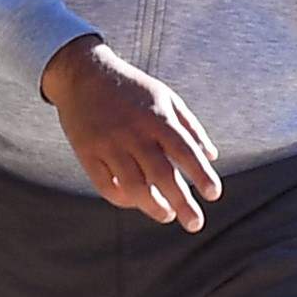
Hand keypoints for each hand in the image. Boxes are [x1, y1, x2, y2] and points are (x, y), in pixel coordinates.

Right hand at [42, 35, 221, 230]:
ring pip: (133, 185)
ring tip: (167, 216)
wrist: (83, 73)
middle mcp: (134, 133)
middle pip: (162, 174)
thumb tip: (212, 156)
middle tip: (195, 223)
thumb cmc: (131, 88)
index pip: (185, 151)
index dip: (201, 174)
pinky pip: (105, 184)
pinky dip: (122, 199)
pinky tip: (136, 202)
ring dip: (152, 206)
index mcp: (157, 118)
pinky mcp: (87, 152)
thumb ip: (191, 127)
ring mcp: (108, 144)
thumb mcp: (166, 98)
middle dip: (181, 202)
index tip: (214, 195)